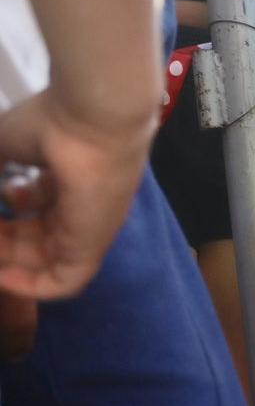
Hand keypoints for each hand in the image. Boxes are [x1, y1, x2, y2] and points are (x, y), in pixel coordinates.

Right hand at [0, 92, 152, 301]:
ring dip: (6, 260)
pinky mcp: (93, 247)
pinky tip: (1, 274)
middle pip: (33, 238)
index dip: (1, 217)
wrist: (91, 120)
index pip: (31, 209)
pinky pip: (62, 283)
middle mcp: (78, 207)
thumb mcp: (1, 146)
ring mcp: (87, 229)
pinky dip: (28, 286)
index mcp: (65, 180)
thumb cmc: (48, 125)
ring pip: (42, 262)